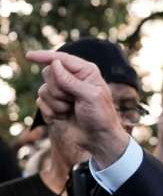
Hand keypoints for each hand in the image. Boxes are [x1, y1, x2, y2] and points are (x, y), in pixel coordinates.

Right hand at [26, 50, 128, 165]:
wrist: (97, 139)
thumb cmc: (100, 116)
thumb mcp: (90, 96)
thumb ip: (71, 80)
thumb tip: (54, 63)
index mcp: (85, 72)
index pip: (62, 59)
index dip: (45, 56)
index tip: (30, 56)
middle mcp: (72, 79)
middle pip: (49, 73)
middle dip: (58, 89)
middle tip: (73, 100)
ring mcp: (61, 92)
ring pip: (43, 89)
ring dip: (57, 103)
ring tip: (71, 110)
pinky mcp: (53, 104)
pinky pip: (41, 102)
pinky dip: (51, 111)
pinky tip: (64, 116)